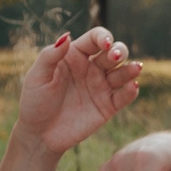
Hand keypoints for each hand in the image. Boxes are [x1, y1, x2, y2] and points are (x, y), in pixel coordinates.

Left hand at [14, 28, 141, 156]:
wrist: (39, 134)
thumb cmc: (35, 101)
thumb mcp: (37, 76)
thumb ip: (50, 55)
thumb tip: (67, 36)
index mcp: (75, 56)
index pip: (95, 39)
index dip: (103, 37)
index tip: (105, 44)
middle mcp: (92, 68)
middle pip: (114, 52)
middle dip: (119, 51)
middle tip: (115, 57)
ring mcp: (101, 87)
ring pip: (123, 72)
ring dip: (130, 69)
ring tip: (136, 68)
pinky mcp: (108, 106)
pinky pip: (124, 96)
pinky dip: (131, 91)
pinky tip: (132, 86)